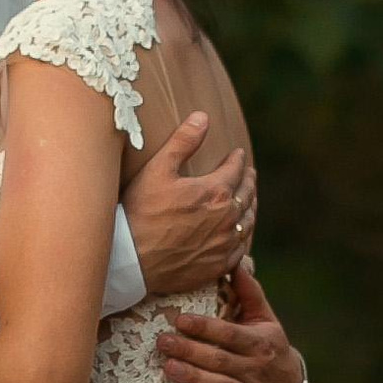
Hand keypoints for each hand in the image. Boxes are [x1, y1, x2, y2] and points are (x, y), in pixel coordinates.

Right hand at [122, 111, 257, 301]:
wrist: (132, 260)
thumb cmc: (141, 212)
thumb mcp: (157, 170)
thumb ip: (183, 142)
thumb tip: (202, 117)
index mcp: (215, 192)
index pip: (234, 169)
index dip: (237, 159)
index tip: (237, 154)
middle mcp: (226, 218)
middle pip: (246, 195)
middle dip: (248, 181)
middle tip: (249, 174)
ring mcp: (224, 245)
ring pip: (247, 223)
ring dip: (250, 208)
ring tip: (249, 201)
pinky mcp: (218, 266)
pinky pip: (241, 250)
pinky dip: (242, 237)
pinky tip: (239, 235)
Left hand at [153, 266, 305, 382]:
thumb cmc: (269, 346)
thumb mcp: (265, 319)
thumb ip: (250, 292)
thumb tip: (237, 262)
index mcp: (260, 342)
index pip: (230, 334)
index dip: (205, 328)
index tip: (181, 320)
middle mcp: (256, 368)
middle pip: (220, 359)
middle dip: (190, 351)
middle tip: (163, 342)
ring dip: (193, 376)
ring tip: (168, 366)